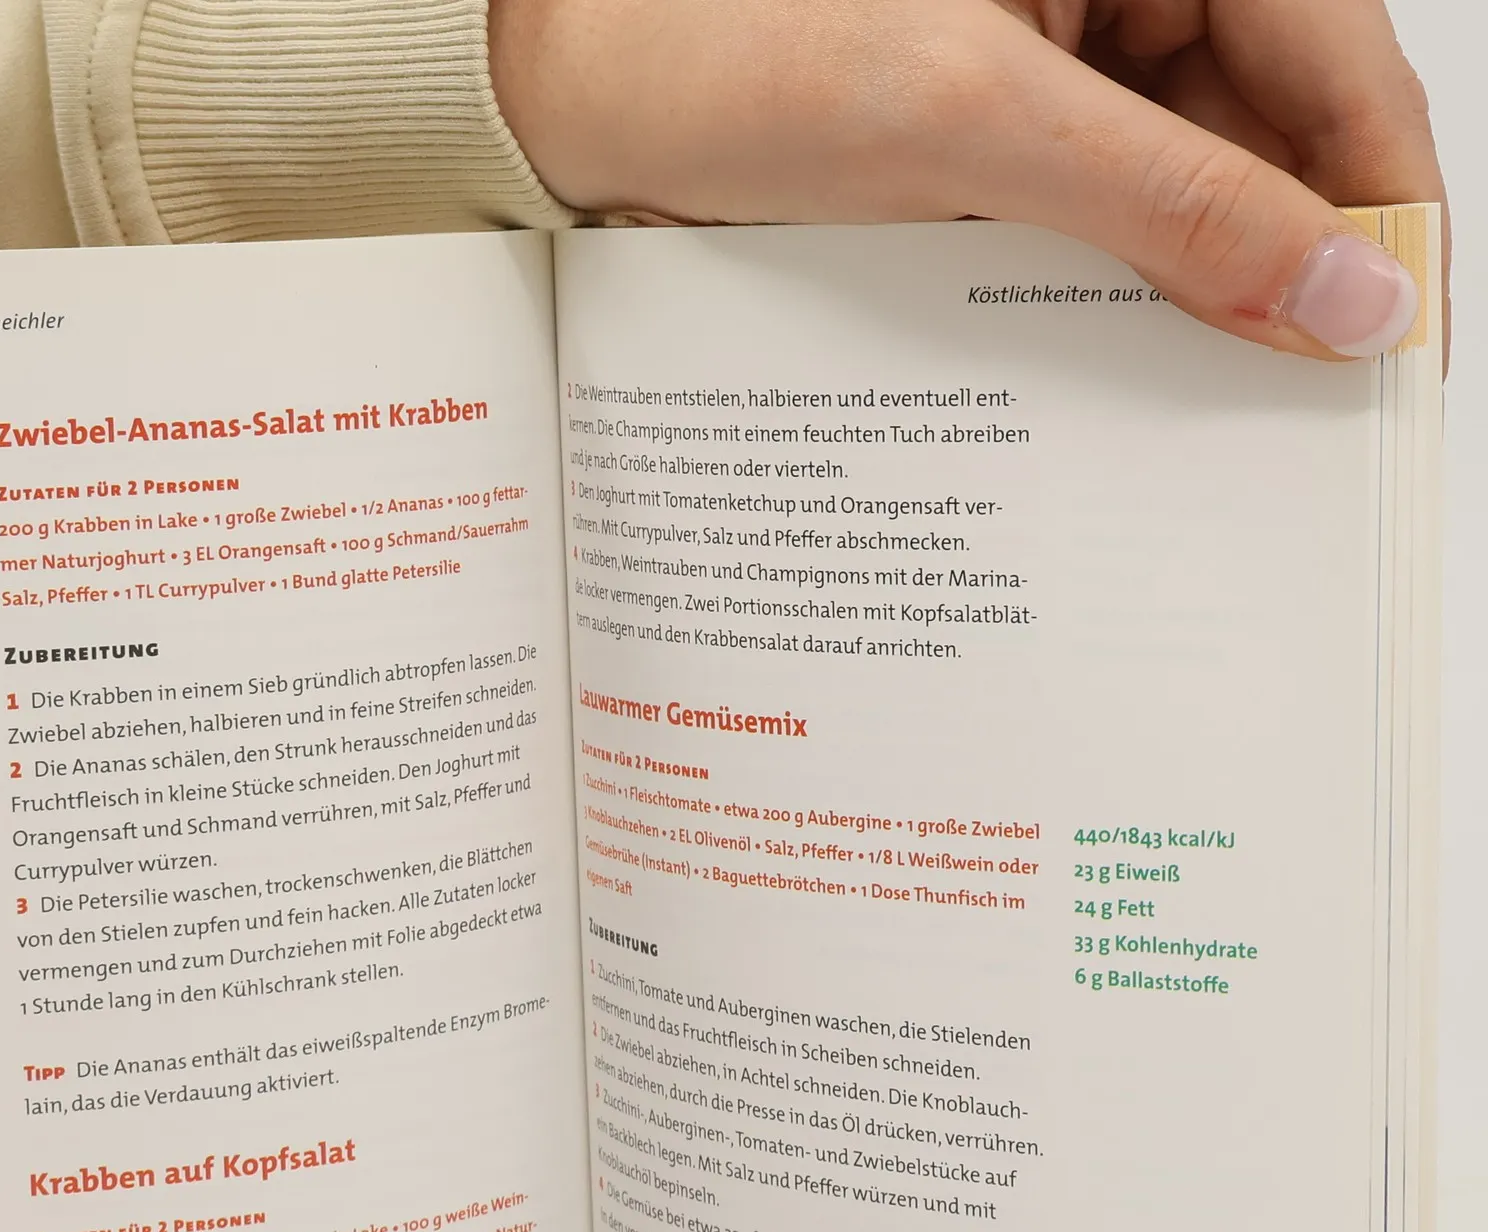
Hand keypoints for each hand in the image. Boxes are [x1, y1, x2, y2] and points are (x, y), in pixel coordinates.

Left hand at [491, 0, 1444, 358]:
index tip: (1402, 350)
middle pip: (1274, 139)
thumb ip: (1170, 207)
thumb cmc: (738, 48)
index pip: (1342, 65)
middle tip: (1312, 426)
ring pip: (1189, 195)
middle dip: (1291, 273)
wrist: (584, 91)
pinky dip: (1115, 305)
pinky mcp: (1004, 141)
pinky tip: (1127, 384)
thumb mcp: (972, 123)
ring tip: (1220, 428)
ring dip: (1201, 305)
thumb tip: (1343, 294)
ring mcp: (1067, 64)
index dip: (1385, 212)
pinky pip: (1098, 226)